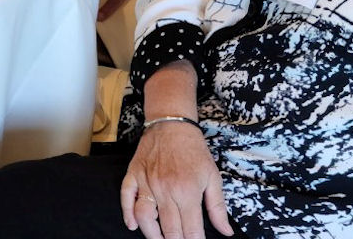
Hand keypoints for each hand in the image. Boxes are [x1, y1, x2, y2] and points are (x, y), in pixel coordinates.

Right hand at [121, 121, 232, 238]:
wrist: (172, 124)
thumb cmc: (194, 151)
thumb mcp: (213, 177)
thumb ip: (218, 207)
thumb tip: (225, 231)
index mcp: (188, 191)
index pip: (191, 230)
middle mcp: (166, 189)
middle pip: (169, 229)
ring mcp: (147, 182)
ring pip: (145, 217)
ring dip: (151, 235)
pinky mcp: (134, 174)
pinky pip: (126, 196)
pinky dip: (127, 212)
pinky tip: (133, 225)